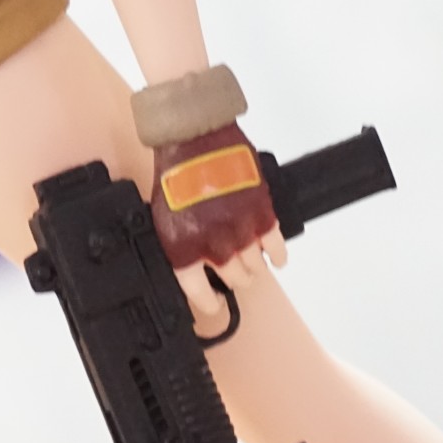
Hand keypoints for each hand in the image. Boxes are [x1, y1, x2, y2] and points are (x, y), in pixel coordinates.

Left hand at [150, 121, 288, 325]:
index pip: (200, 294)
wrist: (194, 139)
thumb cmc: (176, 175)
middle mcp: (215, 247)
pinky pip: (277, 249)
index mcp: (185, 250)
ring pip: (257, 268)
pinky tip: (275, 258)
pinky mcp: (264, 215)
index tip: (214, 303)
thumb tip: (195, 268)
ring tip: (250, 261)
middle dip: (235, 279)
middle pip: (235, 281)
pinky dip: (278, 256)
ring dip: (255, 267)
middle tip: (234, 271)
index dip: (209, 303)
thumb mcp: (165, 220)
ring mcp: (242, 232)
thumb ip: (181, 248)